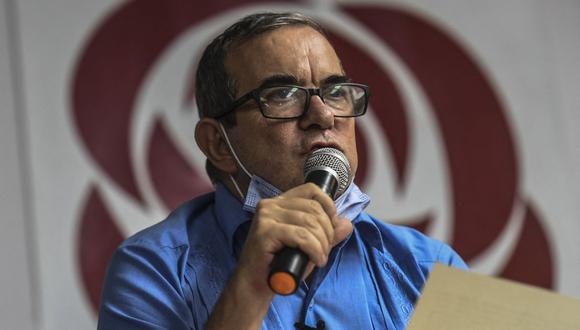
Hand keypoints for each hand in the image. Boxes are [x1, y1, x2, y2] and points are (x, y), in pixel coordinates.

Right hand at [205, 183, 352, 328]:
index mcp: (279, 202)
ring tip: (320, 258)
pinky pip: (301, 236)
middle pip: (314, 208)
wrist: (256, 285)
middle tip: (325, 251)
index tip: (332, 225)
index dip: (328, 205)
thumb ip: (327, 233)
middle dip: (327, 232)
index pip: (311, 190)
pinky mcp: (265, 232)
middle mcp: (270, 205)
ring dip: (322, 244)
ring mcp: (266, 217)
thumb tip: (346, 223)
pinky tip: (316, 260)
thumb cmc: (281, 264)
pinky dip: (314, 249)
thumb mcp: (309, 246)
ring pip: (309, 223)